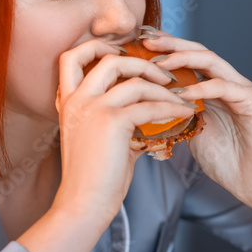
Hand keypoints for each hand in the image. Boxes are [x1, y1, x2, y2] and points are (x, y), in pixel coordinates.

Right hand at [54, 38, 200, 225]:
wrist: (84, 204)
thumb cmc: (94, 179)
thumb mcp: (98, 139)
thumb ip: (117, 120)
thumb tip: (147, 114)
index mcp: (68, 102)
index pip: (72, 56)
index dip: (98, 47)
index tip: (124, 55)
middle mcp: (77, 100)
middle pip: (108, 58)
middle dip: (140, 61)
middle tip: (163, 75)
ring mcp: (93, 108)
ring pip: (133, 78)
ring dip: (162, 85)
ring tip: (179, 95)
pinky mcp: (112, 122)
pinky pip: (149, 105)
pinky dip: (171, 107)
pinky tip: (184, 113)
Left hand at [137, 28, 251, 208]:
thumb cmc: (226, 161)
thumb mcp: (190, 134)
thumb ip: (175, 115)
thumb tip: (145, 108)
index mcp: (212, 89)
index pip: (187, 59)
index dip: (164, 50)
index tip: (137, 46)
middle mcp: (227, 83)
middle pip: (197, 51)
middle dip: (171, 44)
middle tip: (146, 40)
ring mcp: (241, 89)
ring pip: (211, 61)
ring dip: (183, 59)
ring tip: (159, 63)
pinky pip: (224, 87)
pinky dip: (201, 87)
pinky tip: (181, 92)